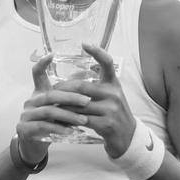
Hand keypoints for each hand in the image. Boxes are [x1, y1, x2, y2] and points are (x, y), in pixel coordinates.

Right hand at [16, 53, 90, 164]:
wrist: (34, 145)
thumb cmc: (49, 123)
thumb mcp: (58, 108)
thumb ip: (68, 97)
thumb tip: (88, 82)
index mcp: (39, 92)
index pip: (37, 73)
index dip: (42, 63)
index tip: (52, 54)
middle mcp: (31, 101)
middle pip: (51, 95)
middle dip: (71, 97)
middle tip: (87, 101)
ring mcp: (26, 115)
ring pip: (49, 111)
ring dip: (69, 115)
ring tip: (84, 120)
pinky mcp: (24, 128)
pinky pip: (43, 126)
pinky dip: (59, 128)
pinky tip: (71, 131)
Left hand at [53, 42, 136, 157]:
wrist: (127, 136)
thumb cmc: (113, 112)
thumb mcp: (110, 95)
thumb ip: (96, 85)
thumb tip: (73, 74)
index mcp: (113, 83)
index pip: (107, 63)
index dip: (97, 52)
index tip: (85, 43)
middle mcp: (113, 94)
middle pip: (82, 86)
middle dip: (63, 88)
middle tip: (51, 89)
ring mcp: (111, 110)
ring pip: (79, 104)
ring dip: (63, 105)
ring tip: (52, 104)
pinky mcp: (107, 124)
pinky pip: (82, 119)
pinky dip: (69, 119)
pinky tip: (61, 119)